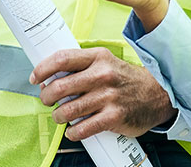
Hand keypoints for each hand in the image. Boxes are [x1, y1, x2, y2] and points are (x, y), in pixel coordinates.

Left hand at [30, 47, 175, 139]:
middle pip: (59, 87)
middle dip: (47, 97)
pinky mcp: (112, 117)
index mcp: (98, 57)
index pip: (62, 58)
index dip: (43, 69)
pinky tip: (74, 129)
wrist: (154, 95)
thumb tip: (51, 78)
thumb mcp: (105, 63)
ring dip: (58, 116)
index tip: (36, 78)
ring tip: (61, 115)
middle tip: (48, 100)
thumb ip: (81, 67)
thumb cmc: (123, 79)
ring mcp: (107, 96)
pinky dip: (72, 132)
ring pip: (66, 111)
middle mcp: (102, 74)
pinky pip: (80, 129)